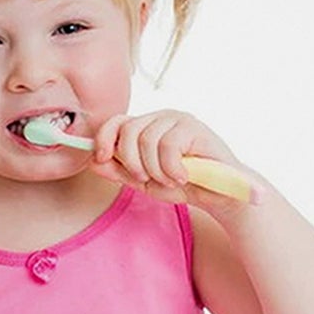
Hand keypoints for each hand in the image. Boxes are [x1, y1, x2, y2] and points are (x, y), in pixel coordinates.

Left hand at [90, 110, 260, 212]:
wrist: (220, 195)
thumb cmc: (183, 185)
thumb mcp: (144, 181)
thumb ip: (118, 171)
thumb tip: (92, 162)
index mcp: (145, 127)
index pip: (115, 122)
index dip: (104, 138)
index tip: (102, 158)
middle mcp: (160, 118)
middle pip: (128, 130)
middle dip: (131, 162)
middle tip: (147, 179)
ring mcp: (177, 119)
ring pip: (147, 139)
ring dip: (155, 169)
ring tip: (171, 179)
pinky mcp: (194, 126)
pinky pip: (168, 145)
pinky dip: (171, 168)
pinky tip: (182, 177)